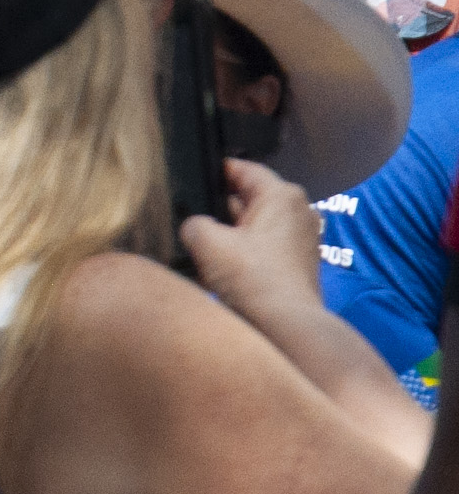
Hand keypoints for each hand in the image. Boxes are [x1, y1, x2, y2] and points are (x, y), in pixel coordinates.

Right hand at [182, 156, 327, 334]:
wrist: (284, 323)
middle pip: (249, 198)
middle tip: (192, 221)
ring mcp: (300, 237)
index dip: (214, 171)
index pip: (243, 169)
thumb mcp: (206, 242)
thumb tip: (194, 226)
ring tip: (205, 250)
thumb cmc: (254, 279)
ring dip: (230, 234)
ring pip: (254, 224)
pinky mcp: (297, 262)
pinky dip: (243, 252)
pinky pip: (263, 246)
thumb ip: (192, 223)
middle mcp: (298, 211)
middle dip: (219, 209)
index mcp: (282, 195)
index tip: (192, 176)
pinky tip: (222, 269)